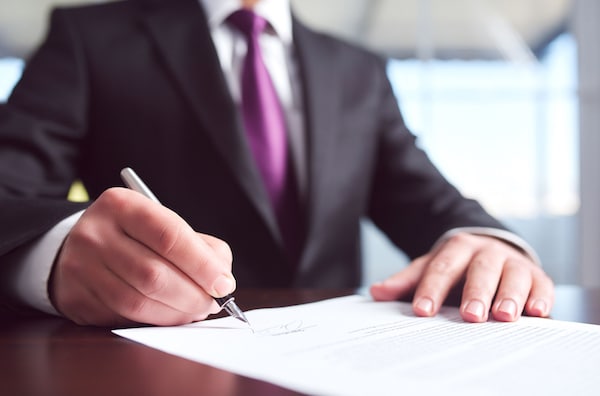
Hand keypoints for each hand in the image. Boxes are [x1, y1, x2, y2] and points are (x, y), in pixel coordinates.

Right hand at [50, 187, 234, 325]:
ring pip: (138, 302)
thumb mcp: (163, 224)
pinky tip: (168, 315)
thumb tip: (222, 281)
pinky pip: (123, 319)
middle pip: (154, 274)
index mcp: (122, 205)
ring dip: (176, 314)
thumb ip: (200, 246)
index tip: (224, 284)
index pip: (169, 236)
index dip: (202, 264)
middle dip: (192, 295)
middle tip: (211, 303)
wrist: (81, 244)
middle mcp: (95, 234)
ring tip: (194, 311)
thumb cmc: (136, 235)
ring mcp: (80, 267)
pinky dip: (154, 321)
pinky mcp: (75, 298)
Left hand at [370, 232, 553, 321]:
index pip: (442, 268)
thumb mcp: (431, 268)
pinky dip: (540, 297)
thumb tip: (376, 292)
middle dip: (475, 293)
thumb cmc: (458, 266)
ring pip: (513, 276)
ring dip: (509, 295)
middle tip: (469, 315)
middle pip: (480, 270)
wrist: (493, 249)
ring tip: (503, 315)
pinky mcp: (537, 276)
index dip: (432, 289)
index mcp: (457, 248)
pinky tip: (536, 312)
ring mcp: (513, 262)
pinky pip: (541, 285)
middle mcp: (486, 252)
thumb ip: (406, 281)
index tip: (422, 310)